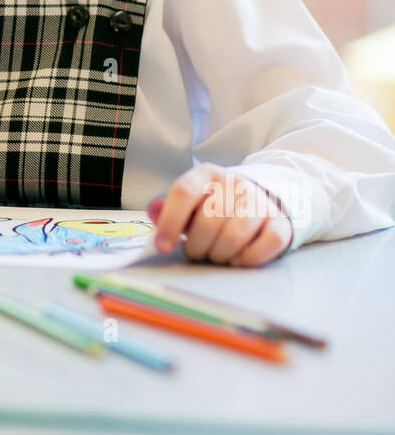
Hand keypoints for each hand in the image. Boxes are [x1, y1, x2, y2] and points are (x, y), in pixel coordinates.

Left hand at [147, 164, 292, 266]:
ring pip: (235, 234)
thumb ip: (169, 209)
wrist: (258, 201)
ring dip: (220, 254)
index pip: (184, 192)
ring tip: (215, 255)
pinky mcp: (280, 221)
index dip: (170, 222)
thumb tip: (154, 211)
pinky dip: (247, 259)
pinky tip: (237, 259)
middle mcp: (235, 183)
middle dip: (196, 245)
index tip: (163, 247)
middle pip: (208, 219)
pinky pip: (266, 245)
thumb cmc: (215, 207)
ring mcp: (260, 201)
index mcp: (207, 174)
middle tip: (196, 252)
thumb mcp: (191, 203)